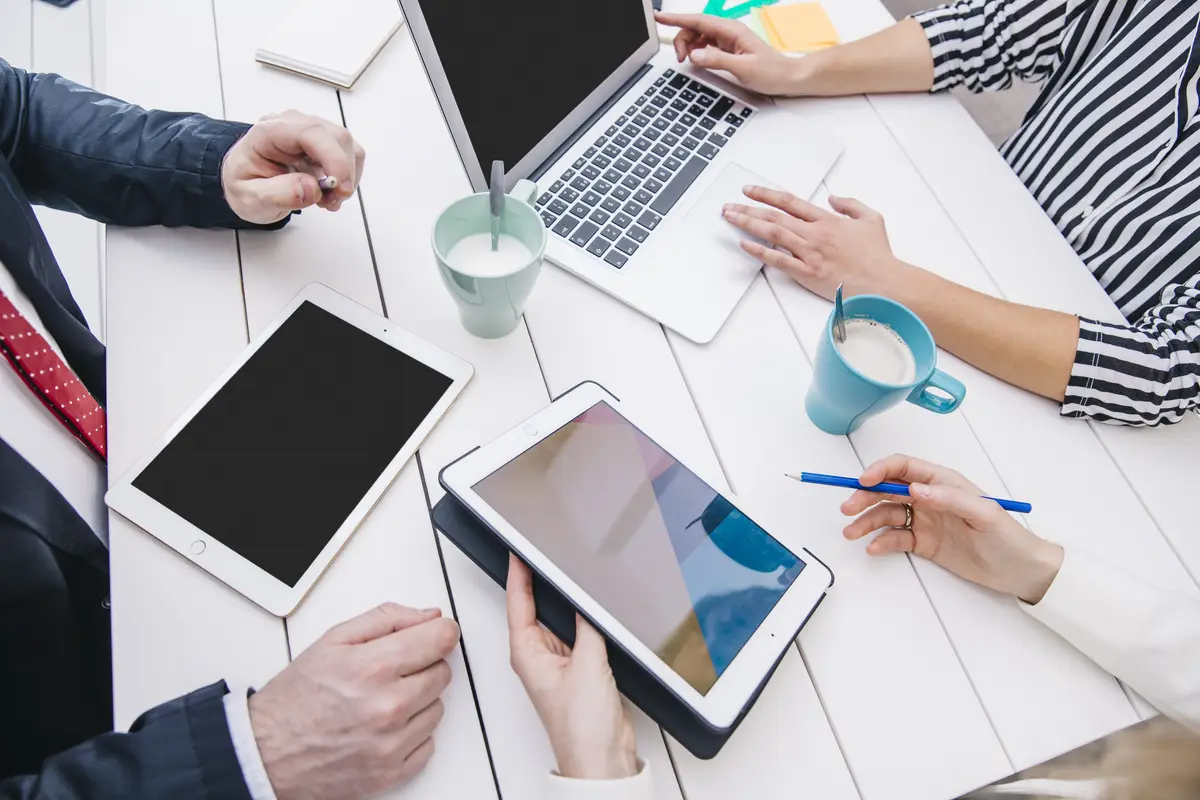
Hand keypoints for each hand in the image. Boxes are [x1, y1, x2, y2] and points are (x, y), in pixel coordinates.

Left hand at [222, 110, 365, 223]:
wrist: (243, 180)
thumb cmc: (244, 184)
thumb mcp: (249, 198)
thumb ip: (277, 194)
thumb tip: (312, 188)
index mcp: (270, 131)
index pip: (312, 133)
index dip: (334, 159)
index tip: (340, 188)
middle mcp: (294, 124)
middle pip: (337, 137)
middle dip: (343, 173)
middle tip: (331, 202)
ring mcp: (311, 131)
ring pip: (347, 146)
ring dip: (346, 177)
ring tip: (327, 200)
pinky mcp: (323, 142)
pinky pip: (348, 155)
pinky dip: (345, 177)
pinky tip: (328, 192)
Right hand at [249, 603, 459, 799]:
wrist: (266, 753)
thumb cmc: (295, 699)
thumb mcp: (333, 640)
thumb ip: (387, 619)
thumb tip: (427, 617)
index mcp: (374, 668)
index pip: (442, 638)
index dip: (439, 631)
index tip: (433, 634)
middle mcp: (388, 707)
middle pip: (443, 673)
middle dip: (423, 665)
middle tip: (391, 670)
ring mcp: (392, 744)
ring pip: (438, 708)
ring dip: (417, 701)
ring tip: (381, 700)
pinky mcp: (392, 773)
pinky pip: (428, 743)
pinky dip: (411, 733)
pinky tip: (384, 726)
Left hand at [506, 555, 638, 780]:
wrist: (602, 758)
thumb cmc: (581, 726)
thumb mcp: (588, 663)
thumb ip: (588, 625)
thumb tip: (586, 598)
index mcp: (526, 653)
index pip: (517, 603)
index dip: (518, 574)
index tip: (518, 550)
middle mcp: (537, 656)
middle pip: (537, 607)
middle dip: (543, 582)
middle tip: (549, 553)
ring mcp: (558, 663)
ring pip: (560, 620)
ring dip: (568, 604)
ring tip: (574, 576)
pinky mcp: (578, 669)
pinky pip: (579, 635)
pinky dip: (586, 621)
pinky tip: (594, 610)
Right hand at [655, 12, 802, 95]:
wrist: (787, 78)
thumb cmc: (772, 72)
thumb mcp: (743, 68)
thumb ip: (718, 60)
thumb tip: (695, 54)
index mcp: (731, 31)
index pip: (697, 21)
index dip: (676, 18)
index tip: (659, 17)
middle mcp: (728, 32)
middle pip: (695, 27)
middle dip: (682, 38)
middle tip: (681, 58)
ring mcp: (727, 40)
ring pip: (698, 36)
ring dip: (688, 46)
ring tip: (688, 60)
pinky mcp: (727, 50)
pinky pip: (705, 45)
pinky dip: (696, 51)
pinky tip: (697, 60)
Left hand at [723, 188, 908, 300]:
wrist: (884, 283)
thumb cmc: (879, 255)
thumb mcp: (872, 219)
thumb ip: (851, 205)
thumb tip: (833, 198)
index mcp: (827, 220)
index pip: (790, 201)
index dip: (766, 194)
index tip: (749, 191)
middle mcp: (815, 234)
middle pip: (774, 216)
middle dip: (748, 209)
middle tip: (729, 205)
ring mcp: (809, 253)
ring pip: (773, 233)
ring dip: (748, 224)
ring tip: (730, 218)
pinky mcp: (807, 274)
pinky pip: (779, 260)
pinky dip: (760, 251)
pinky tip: (745, 244)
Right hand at [841, 455, 1062, 602]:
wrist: (1020, 571)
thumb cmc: (1008, 538)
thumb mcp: (984, 514)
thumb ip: (949, 498)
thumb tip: (915, 488)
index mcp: (944, 482)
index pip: (904, 468)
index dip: (881, 470)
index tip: (864, 481)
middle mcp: (930, 498)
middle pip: (888, 490)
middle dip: (864, 497)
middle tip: (847, 509)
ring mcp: (925, 520)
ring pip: (886, 515)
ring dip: (866, 521)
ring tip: (851, 533)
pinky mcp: (924, 543)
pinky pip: (896, 538)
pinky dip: (881, 541)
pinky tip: (873, 548)